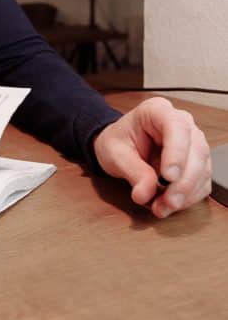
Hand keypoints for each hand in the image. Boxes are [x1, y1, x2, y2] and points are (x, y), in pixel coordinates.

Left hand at [92, 97, 211, 217]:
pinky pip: (202, 181)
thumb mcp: (115, 154)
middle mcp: (181, 123)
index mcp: (157, 111)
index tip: (168, 177)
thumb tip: (145, 194)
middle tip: (168, 202)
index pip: (177, 126)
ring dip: (186, 193)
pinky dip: (189, 197)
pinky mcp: (195, 163)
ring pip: (203, 168)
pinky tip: (171, 205)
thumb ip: (132, 172)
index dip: (177, 152)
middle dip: (184, 181)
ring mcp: (192, 143)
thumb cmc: (117, 142)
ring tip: (163, 208)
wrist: (119, 146)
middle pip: (197, 150)